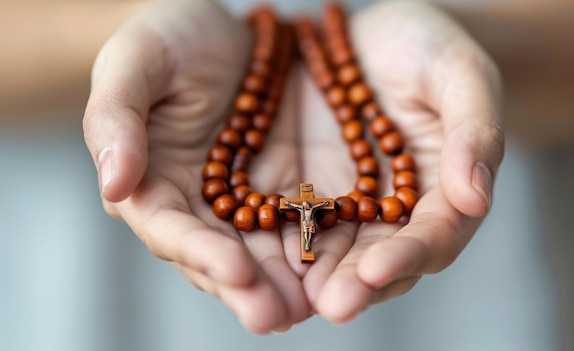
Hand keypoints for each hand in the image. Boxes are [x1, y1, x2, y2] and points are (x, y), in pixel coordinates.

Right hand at [83, 0, 312, 332]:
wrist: (221, 30)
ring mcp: (238, 201)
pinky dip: (311, 250)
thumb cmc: (169, 39)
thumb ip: (116, 119)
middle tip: (276, 317)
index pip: (169, 228)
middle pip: (215, 255)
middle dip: (245, 288)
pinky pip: (293, 225)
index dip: (200, 253)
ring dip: (281, 284)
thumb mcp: (136, 62)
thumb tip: (113, 184)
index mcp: (148, 182)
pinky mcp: (277, 190)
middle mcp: (192, 204)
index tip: (237, 271)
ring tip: (309, 308)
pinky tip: (332, 272)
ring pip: (257, 252)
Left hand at [301, 0, 503, 322]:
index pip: (435, 233)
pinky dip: (282, 246)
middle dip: (359, 283)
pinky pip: (296, 224)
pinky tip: (262, 265)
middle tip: (334, 304)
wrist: (372, 35)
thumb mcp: (458, 74)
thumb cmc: (426, 46)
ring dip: (317, 278)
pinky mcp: (310, 192)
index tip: (378, 269)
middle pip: (383, 257)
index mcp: (444, 190)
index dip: (409, 254)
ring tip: (293, 301)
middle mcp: (397, 209)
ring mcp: (351, 203)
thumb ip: (473, 132)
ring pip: (337, 252)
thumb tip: (475, 198)